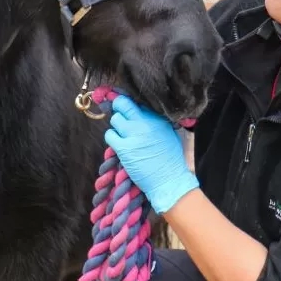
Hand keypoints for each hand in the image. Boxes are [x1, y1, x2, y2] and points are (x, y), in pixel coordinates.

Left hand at [104, 95, 198, 213]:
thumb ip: (156, 121)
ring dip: (117, 126)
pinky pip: (109, 135)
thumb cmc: (171, 159)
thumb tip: (142, 113)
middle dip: (119, 106)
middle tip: (119, 112)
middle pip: (123, 103)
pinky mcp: (124, 148)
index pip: (138, 101)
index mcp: (157, 117)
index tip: (127, 106)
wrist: (169, 180)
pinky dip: (112, 138)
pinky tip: (119, 145)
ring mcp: (133, 134)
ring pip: (114, 119)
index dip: (130, 103)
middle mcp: (145, 122)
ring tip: (123, 135)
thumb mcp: (169, 132)